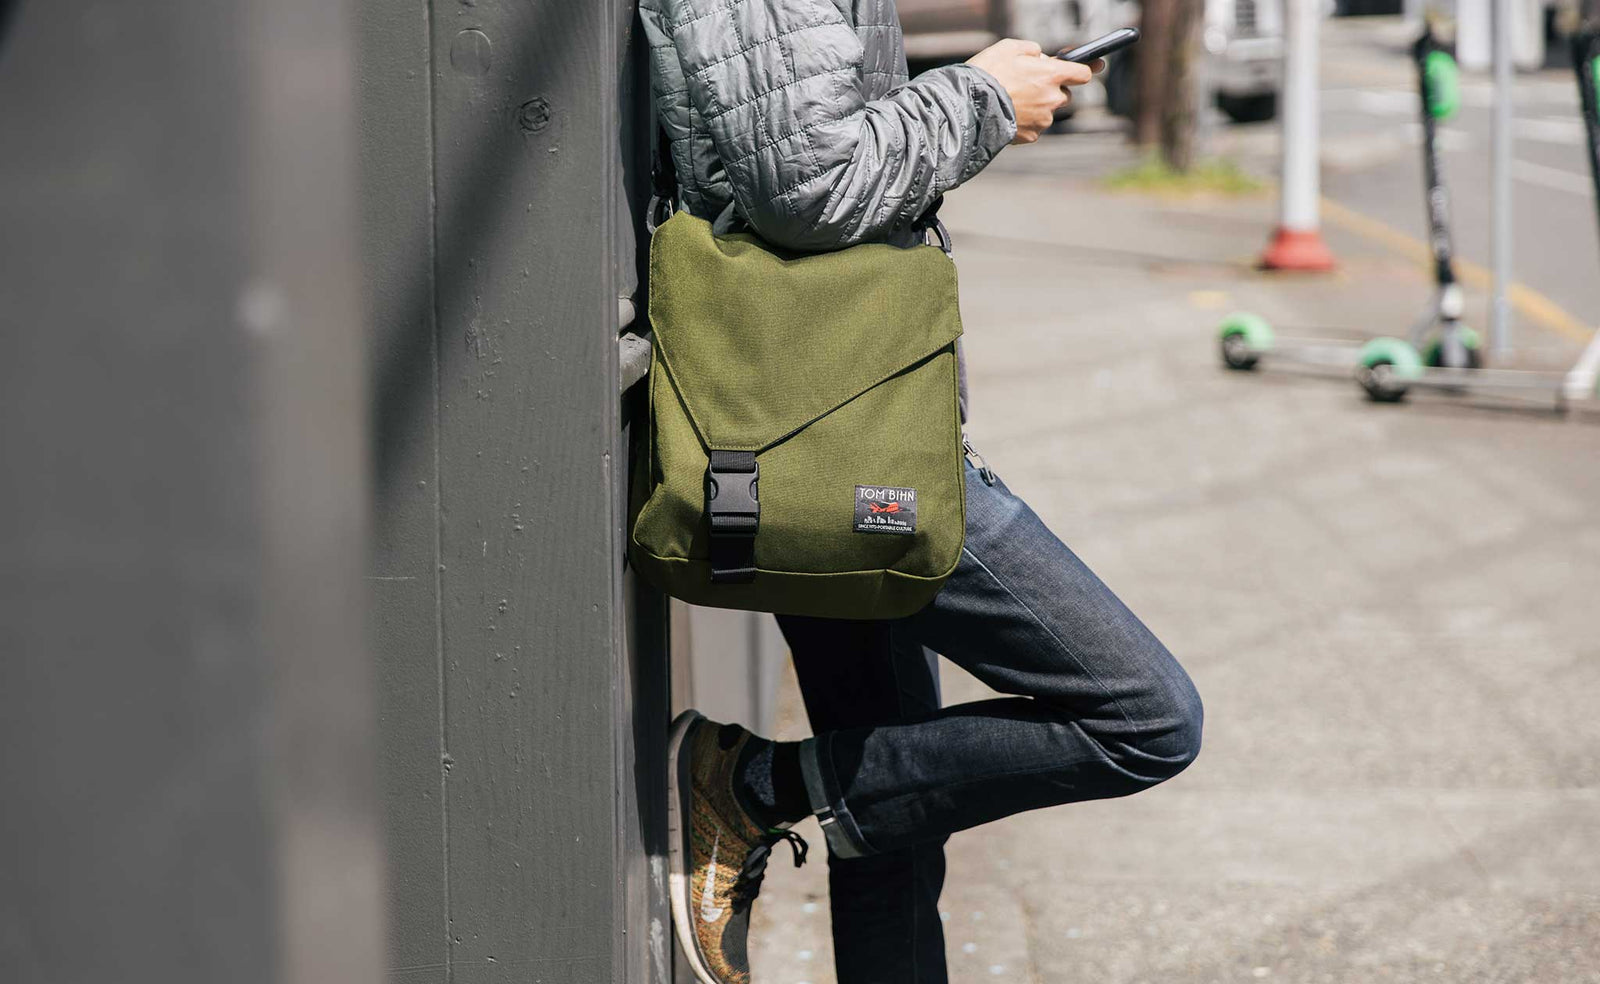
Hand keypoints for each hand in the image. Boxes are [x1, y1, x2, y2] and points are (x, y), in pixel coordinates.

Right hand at [967, 39, 1103, 143]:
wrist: (968, 107)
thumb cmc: (988, 74)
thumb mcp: (1009, 48)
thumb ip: (1032, 50)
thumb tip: (1040, 57)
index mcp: (1052, 75)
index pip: (1083, 73)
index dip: (1085, 69)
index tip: (1090, 67)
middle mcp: (1053, 99)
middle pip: (1064, 95)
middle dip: (1051, 90)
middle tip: (1029, 85)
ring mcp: (1043, 120)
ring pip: (1047, 111)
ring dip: (1037, 106)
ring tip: (1012, 100)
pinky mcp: (1031, 136)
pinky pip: (1034, 126)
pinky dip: (1025, 121)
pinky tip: (1008, 113)